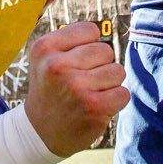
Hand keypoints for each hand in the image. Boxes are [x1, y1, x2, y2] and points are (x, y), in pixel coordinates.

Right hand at [21, 21, 129, 155]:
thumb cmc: (50, 89)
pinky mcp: (93, 107)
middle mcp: (57, 66)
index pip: (90, 30)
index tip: (75, 62)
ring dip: (109, 84)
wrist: (39, 133)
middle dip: (101, 65)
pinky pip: (123, 93)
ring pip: (118, 71)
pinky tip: (97, 106)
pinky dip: (115, 101)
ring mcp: (76, 87)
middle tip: (83, 81)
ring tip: (90, 93)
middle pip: (106, 50)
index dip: (89, 46)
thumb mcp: (46, 58)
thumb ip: (70, 40)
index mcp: (44, 48)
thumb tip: (101, 32)